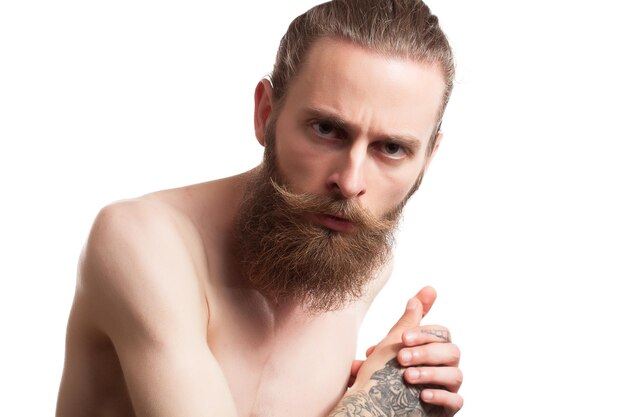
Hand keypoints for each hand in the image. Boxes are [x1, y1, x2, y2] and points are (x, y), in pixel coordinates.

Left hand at [349, 288, 462, 415]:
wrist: (370, 408)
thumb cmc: (381, 375)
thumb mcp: (390, 347)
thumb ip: (407, 323)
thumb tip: (421, 295)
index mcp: (433, 348)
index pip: (441, 333)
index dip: (425, 333)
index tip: (404, 337)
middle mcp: (444, 366)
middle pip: (451, 351)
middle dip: (426, 352)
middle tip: (402, 358)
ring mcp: (448, 387)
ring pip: (456, 375)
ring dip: (430, 373)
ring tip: (407, 377)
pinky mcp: (447, 408)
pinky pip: (456, 401)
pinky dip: (441, 396)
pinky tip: (423, 395)